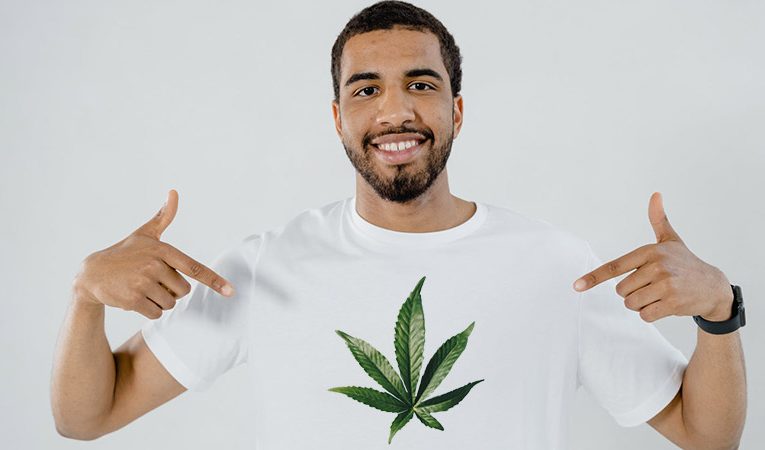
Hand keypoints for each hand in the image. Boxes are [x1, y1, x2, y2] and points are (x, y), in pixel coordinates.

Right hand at [72, 189, 235, 318]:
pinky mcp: (133, 300)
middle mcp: (154, 266)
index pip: (193, 268)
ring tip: (143, 288)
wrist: (92, 273)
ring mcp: (143, 283)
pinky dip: (150, 310)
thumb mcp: (144, 234)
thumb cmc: (124, 253)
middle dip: (172, 290)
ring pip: (170, 303)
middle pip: (183, 291)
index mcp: (162, 250)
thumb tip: (174, 193)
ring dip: (160, 301)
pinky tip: (136, 298)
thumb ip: (163, 217)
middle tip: (154, 281)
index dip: (214, 280)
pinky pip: (156, 313)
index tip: (231, 291)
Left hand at [572, 192, 733, 322]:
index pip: (615, 266)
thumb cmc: (686, 263)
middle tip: (652, 286)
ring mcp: (666, 285)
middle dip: (631, 293)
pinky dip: (650, 314)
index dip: (593, 277)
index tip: (577, 286)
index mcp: (650, 251)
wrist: (714, 287)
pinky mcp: (673, 303)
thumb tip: (655, 194)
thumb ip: (659, 220)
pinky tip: (665, 305)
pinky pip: (645, 315)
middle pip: (621, 290)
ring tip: (659, 295)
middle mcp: (657, 266)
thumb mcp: (671, 240)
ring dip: (640, 304)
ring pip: (631, 304)